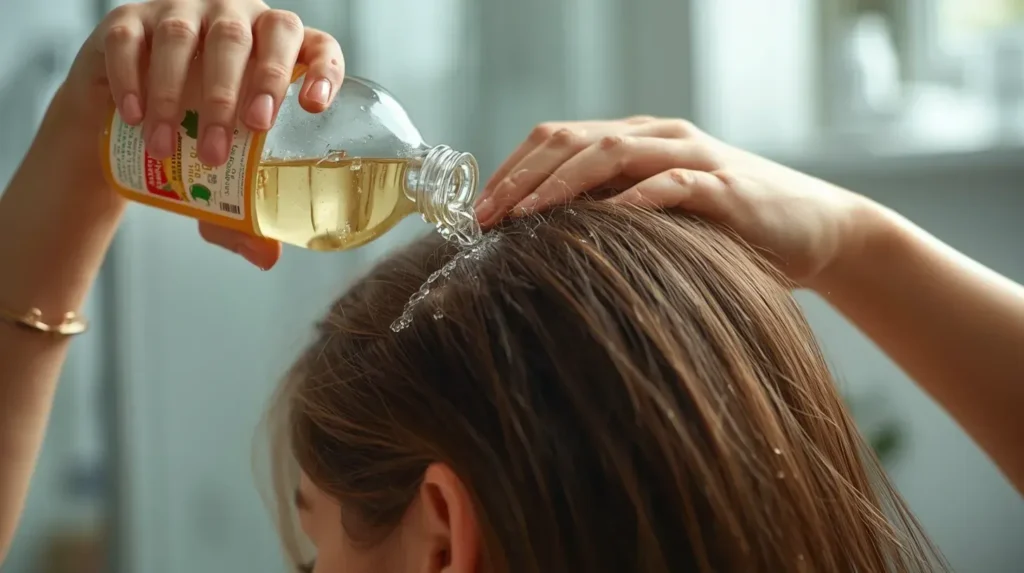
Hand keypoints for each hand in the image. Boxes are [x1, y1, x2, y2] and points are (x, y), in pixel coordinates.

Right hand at [57, 0, 344, 268]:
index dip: (323, 68)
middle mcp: (236, 20)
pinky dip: (134, 79)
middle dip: (248, 85)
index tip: (316, 107)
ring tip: (173, 148)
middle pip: (251, 35)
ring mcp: (182, 12)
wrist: (121, 119)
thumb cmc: (193, 137)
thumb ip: (245, 213)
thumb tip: (267, 258)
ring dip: (180, 94)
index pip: (314, 44)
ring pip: (187, 37)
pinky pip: (131, 40)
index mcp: (277, 51)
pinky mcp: (128, 20)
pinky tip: (136, 117)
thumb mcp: (223, 175)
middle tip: (243, 133)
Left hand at [474, 117, 872, 286]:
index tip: (477, 213)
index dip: (511, 169)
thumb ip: (609, 215)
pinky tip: (608, 219)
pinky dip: (638, 198)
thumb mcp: (656, 217)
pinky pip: (675, 183)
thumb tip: (538, 243)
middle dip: (522, 178)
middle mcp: (657, 138)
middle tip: (487, 219)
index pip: (556, 138)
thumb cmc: (723, 230)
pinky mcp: (726, 187)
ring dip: (563, 184)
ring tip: (527, 216)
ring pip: (614, 153)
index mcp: (632, 140)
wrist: (814, 229)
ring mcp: (692, 157)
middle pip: (572, 140)